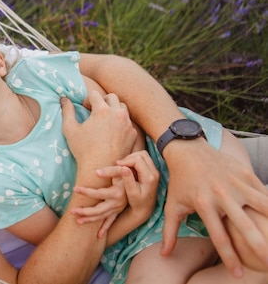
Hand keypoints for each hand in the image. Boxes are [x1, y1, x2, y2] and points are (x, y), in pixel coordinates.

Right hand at [62, 91, 136, 168]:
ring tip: (104, 119)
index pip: (95, 94)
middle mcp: (117, 114)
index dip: (87, 100)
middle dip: (102, 101)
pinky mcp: (132, 133)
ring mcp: (127, 124)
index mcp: (102, 110)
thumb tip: (63, 98)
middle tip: (95, 111)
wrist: (100, 168)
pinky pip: (128, 121)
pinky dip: (120, 122)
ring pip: (122, 107)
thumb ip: (66, 110)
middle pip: (111, 97)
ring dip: (113, 109)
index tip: (84, 108)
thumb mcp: (69, 129)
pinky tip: (112, 131)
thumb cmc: (83, 149)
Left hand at [71, 175, 125, 237]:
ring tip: (77, 221)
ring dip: (90, 220)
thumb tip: (96, 171)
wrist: (140, 182)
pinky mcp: (118, 211)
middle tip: (72, 211)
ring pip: (102, 217)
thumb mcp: (120, 170)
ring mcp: (118, 209)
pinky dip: (104, 228)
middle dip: (84, 211)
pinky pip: (110, 221)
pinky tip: (99, 236)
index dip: (86, 191)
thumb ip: (110, 170)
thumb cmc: (127, 174)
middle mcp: (117, 204)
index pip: (98, 193)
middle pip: (98, 210)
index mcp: (116, 193)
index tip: (74, 189)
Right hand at [115, 151, 159, 221]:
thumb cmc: (137, 202)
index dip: (126, 160)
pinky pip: (144, 159)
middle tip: (119, 164)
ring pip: (143, 155)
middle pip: (142, 154)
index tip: (117, 165)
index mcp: (150, 177)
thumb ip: (128, 180)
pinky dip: (134, 160)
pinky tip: (128, 168)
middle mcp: (155, 172)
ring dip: (132, 158)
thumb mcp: (131, 193)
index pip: (138, 160)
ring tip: (123, 166)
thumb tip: (123, 168)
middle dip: (129, 157)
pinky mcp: (152, 171)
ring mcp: (155, 171)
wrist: (146, 208)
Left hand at [162, 140, 267, 276]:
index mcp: (203, 204)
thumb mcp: (172, 205)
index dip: (230, 258)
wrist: (188, 151)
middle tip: (267, 264)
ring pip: (262, 207)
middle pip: (245, 226)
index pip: (220, 237)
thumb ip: (169, 232)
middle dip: (258, 247)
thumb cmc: (180, 182)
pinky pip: (263, 192)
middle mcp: (221, 194)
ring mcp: (236, 182)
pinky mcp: (245, 173)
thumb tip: (165, 255)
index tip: (237, 274)